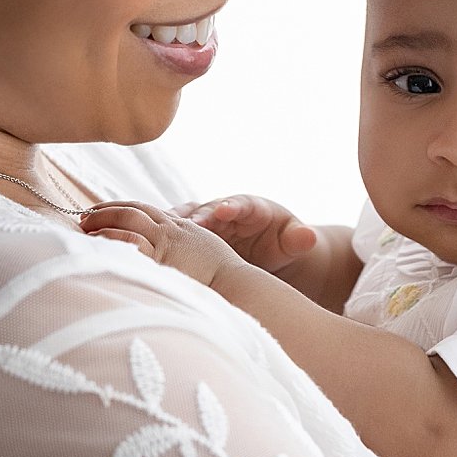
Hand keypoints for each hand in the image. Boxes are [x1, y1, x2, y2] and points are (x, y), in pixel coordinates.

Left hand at [80, 200, 245, 288]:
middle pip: (132, 211)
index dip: (119, 208)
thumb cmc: (222, 274)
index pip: (142, 209)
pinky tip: (96, 245)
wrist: (237, 283)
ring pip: (129, 222)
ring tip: (84, 228)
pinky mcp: (164, 259)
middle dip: (106, 211)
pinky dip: (113, 240)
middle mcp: (171, 230)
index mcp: (178, 227)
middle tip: (83, 217)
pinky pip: (133, 244)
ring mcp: (167, 243)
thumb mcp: (199, 251)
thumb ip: (178, 246)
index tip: (99, 211)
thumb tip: (160, 254)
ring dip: (104, 222)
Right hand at [171, 194, 317, 274]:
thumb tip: (308, 236)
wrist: (268, 252)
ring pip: (185, 220)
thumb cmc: (282, 242)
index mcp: (250, 207)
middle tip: (187, 225)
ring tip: (158, 234)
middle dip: (197, 217)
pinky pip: (172, 235)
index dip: (230, 206)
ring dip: (173, 227)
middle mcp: (223, 210)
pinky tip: (148, 247)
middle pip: (207, 210)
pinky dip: (160, 238)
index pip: (239, 204)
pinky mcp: (191, 237)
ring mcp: (205, 222)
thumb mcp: (293, 241)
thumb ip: (299, 239)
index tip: (223, 211)